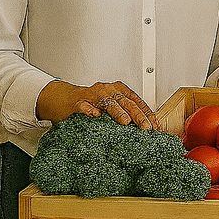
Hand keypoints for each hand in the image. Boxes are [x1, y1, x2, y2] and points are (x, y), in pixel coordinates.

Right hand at [36, 80, 159, 129]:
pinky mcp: (78, 102)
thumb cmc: (91, 103)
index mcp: (119, 90)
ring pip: (108, 102)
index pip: (137, 102)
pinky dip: (90, 110)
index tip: (156, 127)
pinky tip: (95, 115)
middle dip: (138, 115)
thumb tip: (146, 127)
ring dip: (118, 112)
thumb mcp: (111, 106)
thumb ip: (126, 113)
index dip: (147, 114)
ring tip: (125, 121)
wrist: (63, 99)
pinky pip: (84, 106)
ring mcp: (93, 95)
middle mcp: (108, 90)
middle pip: (126, 102)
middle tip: (146, 127)